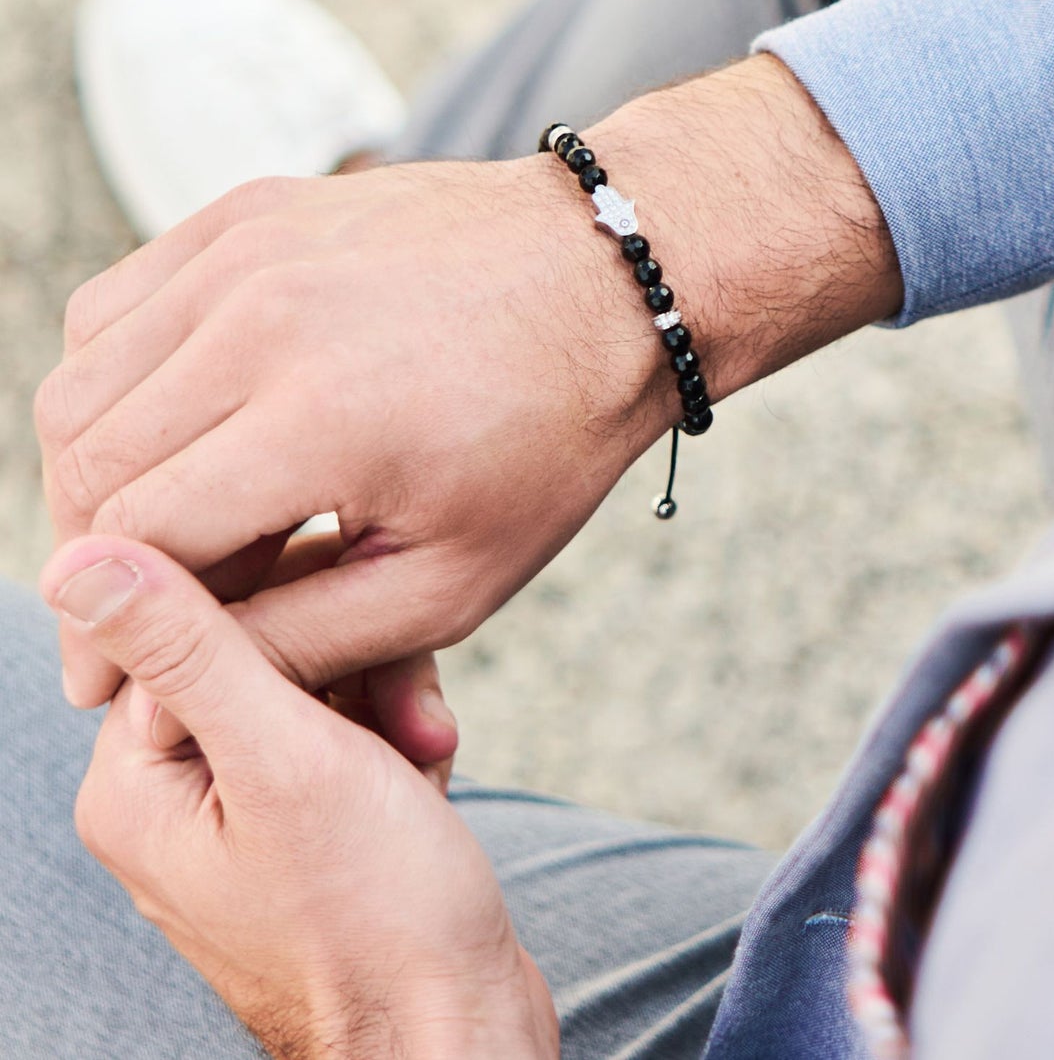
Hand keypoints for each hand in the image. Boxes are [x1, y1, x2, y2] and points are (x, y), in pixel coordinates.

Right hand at [36, 153, 672, 711]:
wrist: (609, 280)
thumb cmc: (553, 433)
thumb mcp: (456, 580)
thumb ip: (304, 638)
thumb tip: (174, 680)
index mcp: (319, 421)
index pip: (136, 543)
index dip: (106, 631)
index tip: (112, 678)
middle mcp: (261, 320)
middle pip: (88, 461)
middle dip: (96, 557)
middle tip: (137, 607)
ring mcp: (248, 251)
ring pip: (82, 381)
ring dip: (96, 469)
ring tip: (162, 523)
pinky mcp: (249, 212)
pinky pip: (116, 303)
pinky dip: (115, 375)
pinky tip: (178, 422)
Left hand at [41, 535, 558, 1059]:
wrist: (454, 1029)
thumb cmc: (377, 914)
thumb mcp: (286, 760)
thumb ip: (193, 647)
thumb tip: (82, 557)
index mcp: (137, 784)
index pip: (190, 623)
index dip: (292, 606)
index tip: (363, 629)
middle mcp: (175, 798)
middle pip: (262, 651)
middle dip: (353, 666)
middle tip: (408, 715)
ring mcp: (241, 816)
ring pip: (314, 686)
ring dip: (386, 701)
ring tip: (424, 752)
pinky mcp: (303, 829)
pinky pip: (342, 737)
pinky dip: (392, 739)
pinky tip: (423, 773)